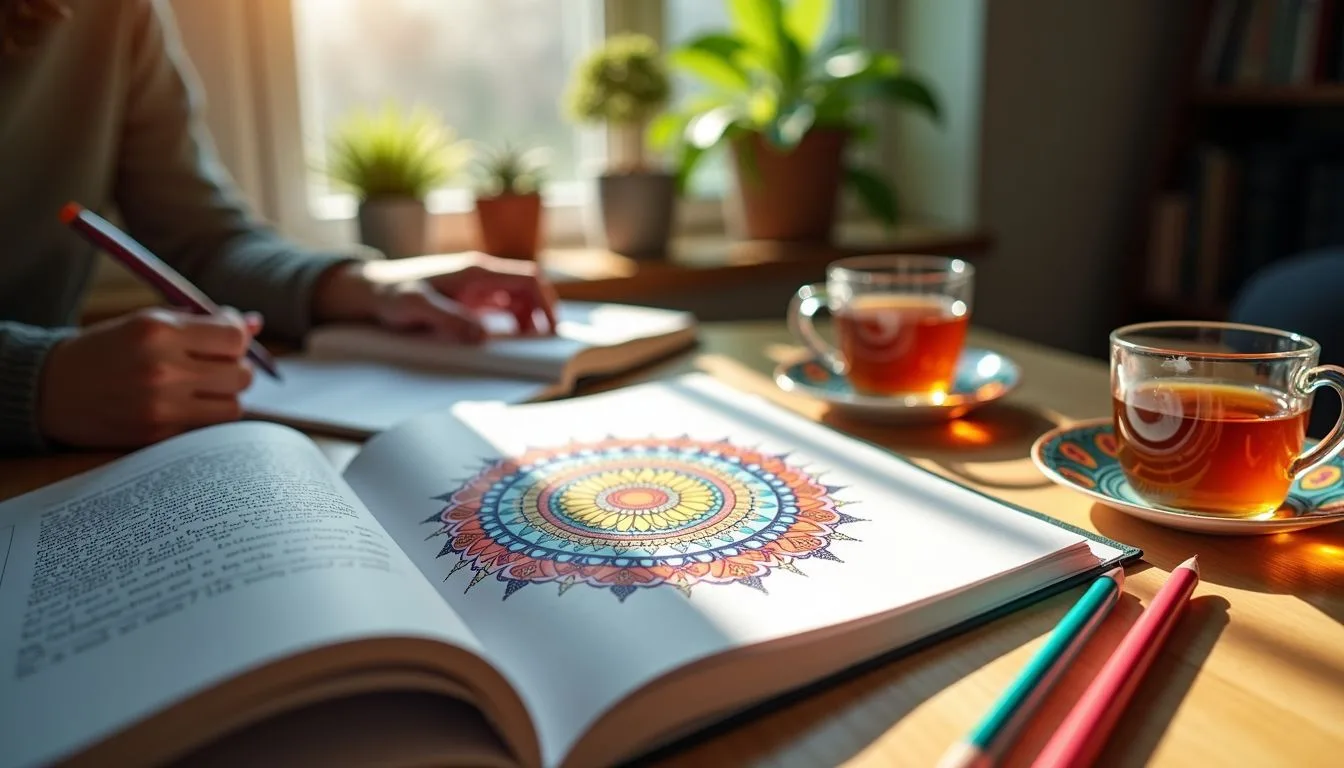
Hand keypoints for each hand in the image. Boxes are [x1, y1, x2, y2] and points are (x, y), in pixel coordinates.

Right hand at [38, 307, 261, 447]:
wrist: (51, 390)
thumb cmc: (108, 349)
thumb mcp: (149, 322)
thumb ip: (203, 322)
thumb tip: (256, 324)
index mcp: (160, 330)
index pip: (235, 337)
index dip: (238, 338)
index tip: (227, 339)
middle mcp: (163, 369)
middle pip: (242, 374)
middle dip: (236, 368)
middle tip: (215, 365)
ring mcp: (161, 406)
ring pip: (233, 406)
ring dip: (224, 396)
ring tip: (200, 387)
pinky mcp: (158, 435)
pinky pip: (206, 427)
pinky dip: (202, 417)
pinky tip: (179, 406)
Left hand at [311, 253, 559, 343]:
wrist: (367, 290)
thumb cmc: (390, 295)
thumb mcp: (417, 308)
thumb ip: (450, 320)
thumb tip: (482, 336)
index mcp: (475, 271)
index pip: (527, 279)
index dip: (546, 302)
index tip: (551, 329)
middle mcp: (479, 274)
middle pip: (527, 287)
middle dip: (540, 312)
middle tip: (542, 341)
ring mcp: (473, 285)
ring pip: (515, 297)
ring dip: (526, 317)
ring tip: (524, 342)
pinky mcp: (466, 297)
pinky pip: (499, 306)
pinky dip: (509, 320)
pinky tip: (503, 337)